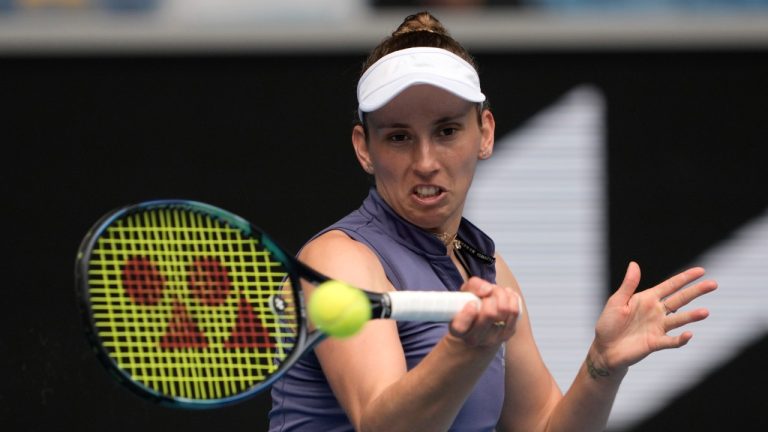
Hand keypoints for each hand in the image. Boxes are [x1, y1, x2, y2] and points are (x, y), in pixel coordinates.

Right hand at [448, 277, 521, 346]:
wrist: (481, 326)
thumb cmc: (469, 306)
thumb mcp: (464, 294)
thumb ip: (472, 287)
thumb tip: (488, 290)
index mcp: (458, 331)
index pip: (460, 327)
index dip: (468, 314)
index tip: (472, 303)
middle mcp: (474, 338)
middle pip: (489, 314)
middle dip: (491, 296)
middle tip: (488, 291)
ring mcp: (492, 338)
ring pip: (504, 310)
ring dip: (502, 294)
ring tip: (496, 291)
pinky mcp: (507, 334)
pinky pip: (514, 312)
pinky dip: (512, 298)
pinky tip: (506, 294)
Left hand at [592, 262, 716, 371]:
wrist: (605, 348)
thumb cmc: (609, 323)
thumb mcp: (616, 301)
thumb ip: (628, 285)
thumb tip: (634, 264)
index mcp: (647, 299)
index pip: (670, 286)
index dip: (684, 278)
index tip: (701, 271)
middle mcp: (656, 312)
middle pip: (680, 300)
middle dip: (696, 292)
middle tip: (713, 284)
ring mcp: (658, 327)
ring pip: (679, 320)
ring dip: (692, 316)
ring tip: (705, 312)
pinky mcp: (655, 343)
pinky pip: (671, 341)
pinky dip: (680, 339)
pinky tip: (688, 335)